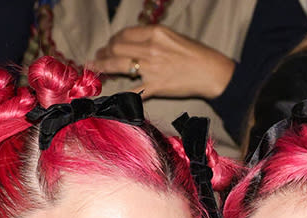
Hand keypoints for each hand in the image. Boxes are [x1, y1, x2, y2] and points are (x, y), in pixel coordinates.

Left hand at [93, 25, 235, 100]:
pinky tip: (108, 96)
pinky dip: (118, 95)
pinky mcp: (155, 87)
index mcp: (155, 33)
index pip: (125, 34)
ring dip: (103, 66)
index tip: (109, 44)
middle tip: (98, 57)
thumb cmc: (196, 55)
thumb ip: (153, 39)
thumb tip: (136, 44)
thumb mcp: (173, 37)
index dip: (113, 40)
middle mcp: (150, 48)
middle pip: (117, 47)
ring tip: (94, 68)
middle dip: (104, 52)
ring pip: (118, 65)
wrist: (212, 73)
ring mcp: (151, 68)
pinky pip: (132, 91)